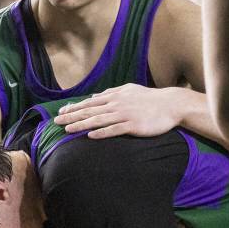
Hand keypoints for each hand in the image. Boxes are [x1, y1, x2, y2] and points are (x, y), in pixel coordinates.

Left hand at [54, 84, 179, 137]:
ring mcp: (125, 115)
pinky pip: (114, 130)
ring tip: (67, 130)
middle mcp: (117, 104)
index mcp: (115, 96)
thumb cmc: (150, 99)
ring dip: (81, 125)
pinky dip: (102, 133)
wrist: (171, 104)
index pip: (90, 102)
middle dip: (71, 116)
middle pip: (90, 111)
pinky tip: (90, 136)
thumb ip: (112, 93)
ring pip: (99, 120)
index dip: (74, 107)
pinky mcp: (133, 125)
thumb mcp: (130, 91)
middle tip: (56, 121)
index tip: (61, 112)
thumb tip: (96, 95)